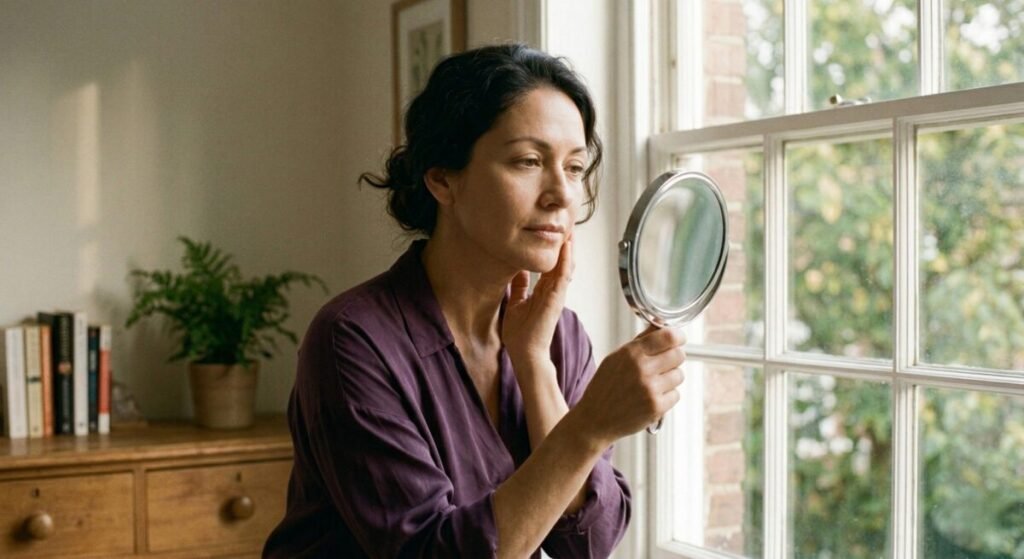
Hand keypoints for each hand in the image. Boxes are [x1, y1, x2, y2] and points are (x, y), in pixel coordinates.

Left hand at [501, 238, 573, 369]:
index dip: (554, 247)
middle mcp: (553, 290)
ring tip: (569, 227)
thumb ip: (520, 287)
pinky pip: (563, 275)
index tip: (552, 230)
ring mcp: (556, 294)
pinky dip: (566, 260)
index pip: (552, 264)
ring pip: (566, 264)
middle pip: (562, 261)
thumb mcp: (516, 303)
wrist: (524, 353)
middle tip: (565, 221)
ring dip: (568, 246)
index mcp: (544, 290)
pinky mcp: (556, 298)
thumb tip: (519, 271)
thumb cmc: (520, 334)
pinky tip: (567, 245)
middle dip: (564, 242)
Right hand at [572, 325, 686, 446]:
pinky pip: (676, 395)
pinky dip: (667, 396)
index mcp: (631, 353)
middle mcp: (642, 369)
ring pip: (679, 375)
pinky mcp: (656, 407)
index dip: (678, 337)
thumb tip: (661, 324)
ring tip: (653, 384)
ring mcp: (650, 389)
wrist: (594, 419)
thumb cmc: (605, 387)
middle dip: (674, 358)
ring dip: (670, 378)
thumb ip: (641, 341)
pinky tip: (651, 398)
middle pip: (678, 355)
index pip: (668, 337)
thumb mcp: (616, 357)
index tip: (678, 339)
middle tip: (663, 364)